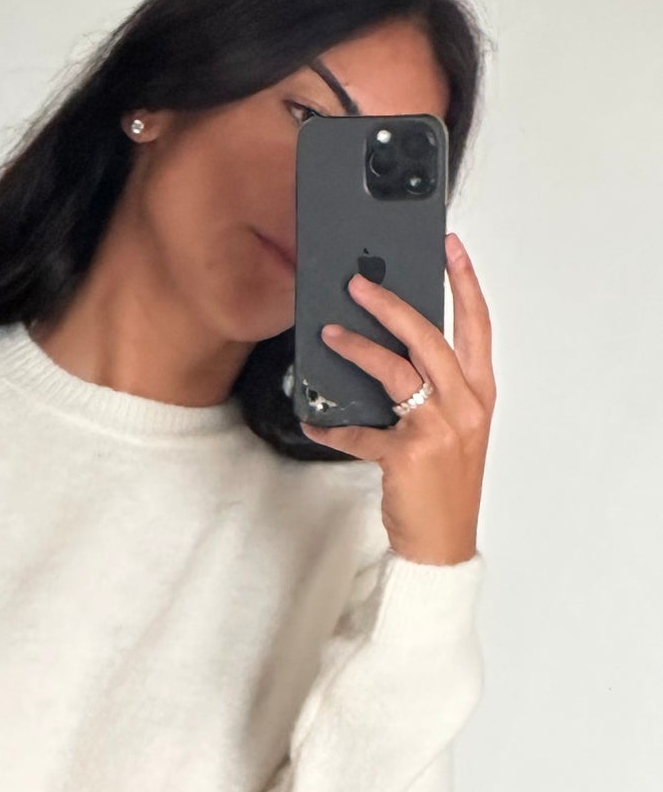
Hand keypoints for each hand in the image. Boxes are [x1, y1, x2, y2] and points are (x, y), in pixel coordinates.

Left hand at [301, 232, 494, 565]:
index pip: (477, 325)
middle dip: (392, 305)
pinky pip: (360, 433)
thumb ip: (435, 392)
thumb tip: (392, 356)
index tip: (450, 247)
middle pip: (429, 337)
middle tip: (360, 284)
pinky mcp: (407, 456)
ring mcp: (438, 429)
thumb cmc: (445, 487)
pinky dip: (331, 426)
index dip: (464, 282)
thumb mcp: (454, 431)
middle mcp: (464, 405)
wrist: (443, 543)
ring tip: (330, 334)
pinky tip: (312, 418)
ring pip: (396, 372)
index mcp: (479, 394)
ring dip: (358, 349)